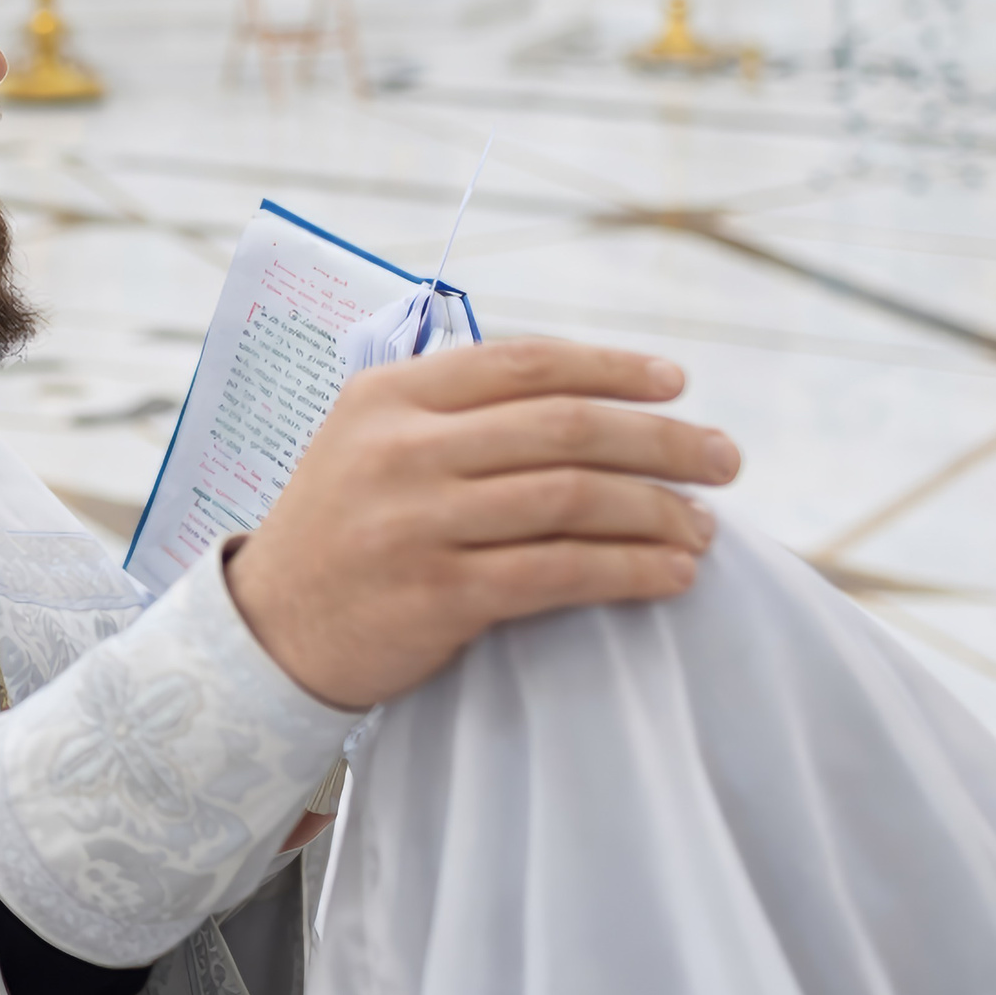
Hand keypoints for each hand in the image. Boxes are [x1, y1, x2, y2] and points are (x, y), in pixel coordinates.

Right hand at [226, 339, 738, 709]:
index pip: (524, 363)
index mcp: (389, 395)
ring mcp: (417, 522)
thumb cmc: (341, 529)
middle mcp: (401, 449)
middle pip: (562, 427)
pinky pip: (558, 573)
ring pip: (570, 498)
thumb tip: (585, 395)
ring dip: (656, 510)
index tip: (676, 384)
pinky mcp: (438, 596)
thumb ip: (454, 409)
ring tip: (704, 527)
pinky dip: (628, 571)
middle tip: (724, 459)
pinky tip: (670, 577)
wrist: (271, 630)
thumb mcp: (369, 440)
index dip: (611, 368)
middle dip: (661, 440)